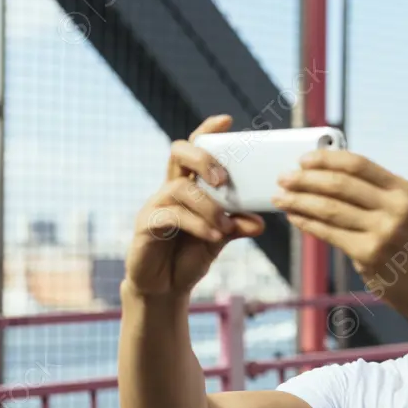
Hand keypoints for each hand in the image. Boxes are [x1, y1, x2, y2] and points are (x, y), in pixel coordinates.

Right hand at [123, 115, 265, 298]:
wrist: (165, 287)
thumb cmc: (189, 255)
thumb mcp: (219, 237)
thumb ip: (237, 226)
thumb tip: (261, 222)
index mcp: (189, 186)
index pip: (194, 150)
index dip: (207, 132)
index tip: (226, 120)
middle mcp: (170, 190)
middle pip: (178, 154)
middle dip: (203, 158)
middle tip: (223, 179)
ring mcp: (155, 206)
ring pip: (180, 189)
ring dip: (209, 206)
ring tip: (226, 227)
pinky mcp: (146, 227)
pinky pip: (171, 216)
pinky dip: (197, 224)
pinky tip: (214, 236)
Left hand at [272, 150, 407, 331]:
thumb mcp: (403, 209)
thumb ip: (372, 191)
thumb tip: (324, 173)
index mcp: (403, 189)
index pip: (358, 164)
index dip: (326, 159)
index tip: (303, 160)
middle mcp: (396, 208)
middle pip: (340, 184)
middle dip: (305, 179)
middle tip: (284, 178)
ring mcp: (383, 232)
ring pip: (329, 209)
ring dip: (299, 200)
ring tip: (280, 197)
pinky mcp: (368, 254)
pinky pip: (328, 233)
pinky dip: (306, 222)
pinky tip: (295, 216)